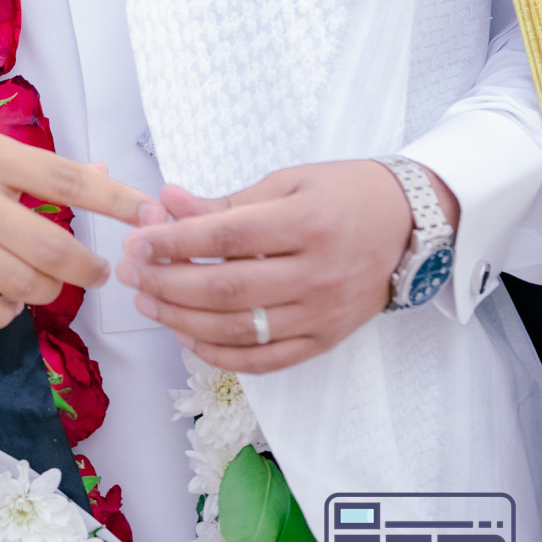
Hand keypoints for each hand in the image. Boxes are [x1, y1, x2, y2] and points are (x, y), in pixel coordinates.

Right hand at [0, 97, 147, 329]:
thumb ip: (21, 159)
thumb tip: (91, 174)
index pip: (66, 179)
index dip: (116, 200)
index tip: (149, 215)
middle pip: (53, 246)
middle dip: (89, 268)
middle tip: (99, 272)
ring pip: (22, 283)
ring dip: (47, 291)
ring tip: (47, 285)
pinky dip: (5, 313)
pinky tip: (6, 303)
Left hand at [115, 159, 460, 371]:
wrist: (411, 225)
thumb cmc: (345, 193)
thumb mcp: (287, 182)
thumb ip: (226, 202)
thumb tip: (165, 204)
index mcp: (307, 223)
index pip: (227, 237)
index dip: (175, 241)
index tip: (137, 240)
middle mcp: (316, 273)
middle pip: (226, 288)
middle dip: (167, 282)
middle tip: (130, 273)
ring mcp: (322, 314)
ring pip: (239, 329)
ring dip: (183, 319)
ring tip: (148, 301)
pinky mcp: (325, 340)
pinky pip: (265, 360)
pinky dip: (220, 355)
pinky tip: (188, 335)